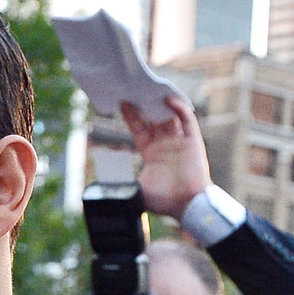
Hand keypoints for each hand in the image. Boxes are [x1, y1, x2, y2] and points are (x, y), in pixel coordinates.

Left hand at [121, 94, 211, 221]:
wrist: (187, 206)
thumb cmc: (164, 201)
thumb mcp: (135, 189)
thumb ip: (121, 182)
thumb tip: (100, 184)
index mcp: (151, 153)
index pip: (139, 129)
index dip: (131, 117)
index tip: (122, 104)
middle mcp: (165, 144)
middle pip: (154, 119)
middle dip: (145, 105)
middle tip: (134, 89)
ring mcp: (179, 142)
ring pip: (170, 116)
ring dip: (161, 102)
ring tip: (150, 88)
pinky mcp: (193, 141)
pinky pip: (187, 120)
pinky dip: (179, 108)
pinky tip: (168, 99)